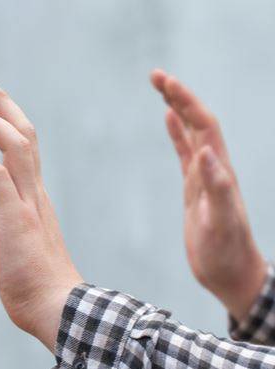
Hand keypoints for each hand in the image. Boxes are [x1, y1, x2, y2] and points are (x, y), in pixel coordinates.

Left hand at [0, 75, 81, 352]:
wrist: (58, 310)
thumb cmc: (42, 290)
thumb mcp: (28, 253)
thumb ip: (21, 238)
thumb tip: (16, 245)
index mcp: (37, 200)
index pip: (27, 150)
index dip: (10, 123)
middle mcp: (35, 194)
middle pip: (24, 135)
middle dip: (2, 105)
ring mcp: (27, 204)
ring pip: (14, 145)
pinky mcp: (14, 217)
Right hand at [150, 69, 265, 319]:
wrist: (231, 273)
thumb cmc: (227, 253)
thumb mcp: (222, 222)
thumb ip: (218, 187)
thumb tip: (205, 151)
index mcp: (220, 171)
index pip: (204, 125)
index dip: (186, 101)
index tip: (165, 82)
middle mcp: (214, 168)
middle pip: (197, 121)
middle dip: (178, 96)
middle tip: (155, 75)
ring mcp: (204, 177)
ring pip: (191, 133)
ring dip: (177, 109)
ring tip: (161, 88)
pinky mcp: (195, 189)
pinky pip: (184, 153)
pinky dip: (176, 134)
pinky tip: (169, 122)